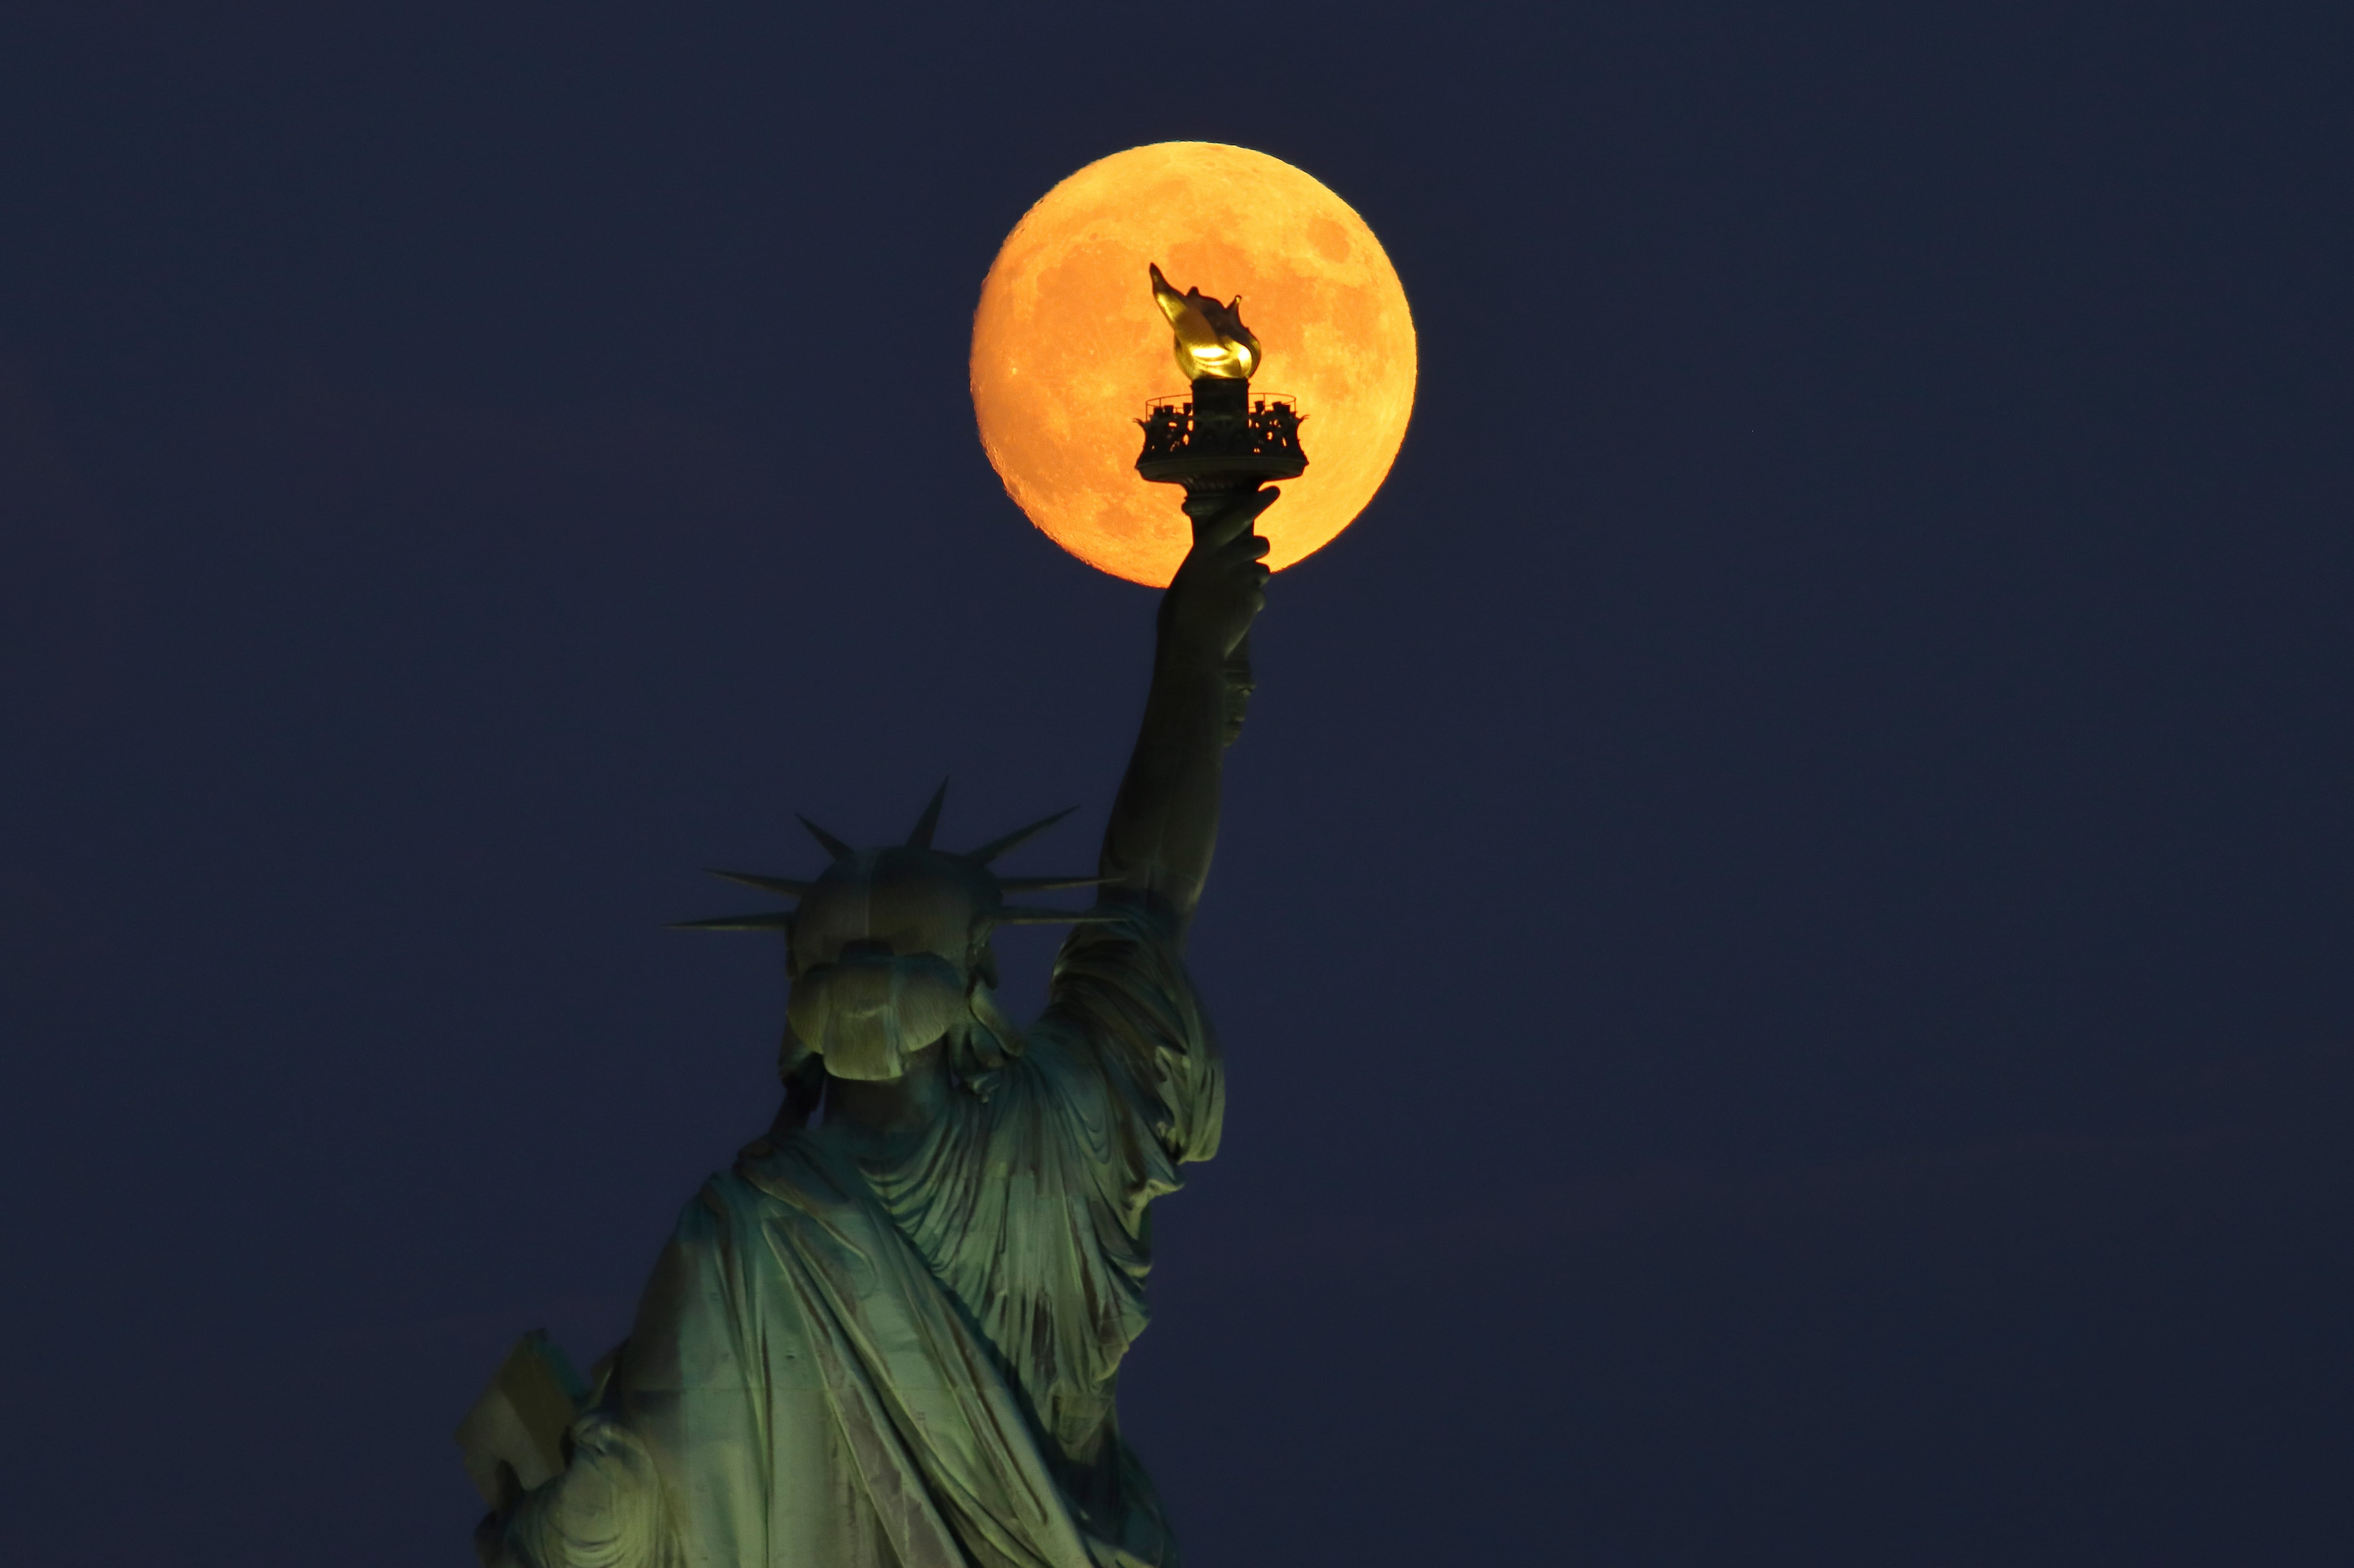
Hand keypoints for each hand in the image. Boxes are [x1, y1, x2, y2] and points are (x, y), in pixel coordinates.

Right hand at [1160, 487, 1276, 665]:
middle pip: (1259, 544)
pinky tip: (1234, 617)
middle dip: (1258, 552)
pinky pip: (1260, 595)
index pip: (1236, 518)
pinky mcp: (1254, 598)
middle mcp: (1226, 559)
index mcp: (1203, 551)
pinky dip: (1252, 604)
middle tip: (1247, 567)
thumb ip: (1205, 568)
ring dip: (1254, 580)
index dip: (1257, 503)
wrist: (1192, 649)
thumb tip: (1218, 564)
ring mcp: (1242, 578)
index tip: (1274, 491)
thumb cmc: (1178, 620)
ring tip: (1232, 599)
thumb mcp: (1184, 584)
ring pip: (1263, 570)